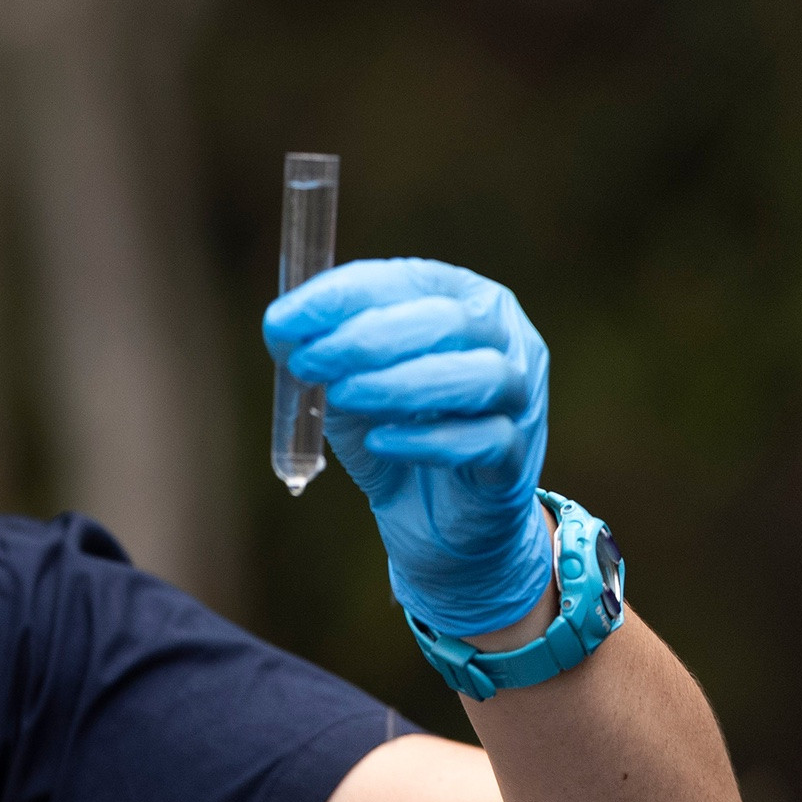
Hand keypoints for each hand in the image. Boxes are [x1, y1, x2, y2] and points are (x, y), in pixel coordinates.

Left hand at [261, 258, 553, 635]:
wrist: (436, 520)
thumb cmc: (394, 433)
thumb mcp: (346, 386)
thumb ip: (322, 354)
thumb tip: (283, 328)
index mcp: (461, 300)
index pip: (408, 281)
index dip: (343, 296)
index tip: (282, 320)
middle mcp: (503, 338)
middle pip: (450, 320)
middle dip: (368, 338)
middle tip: (307, 360)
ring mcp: (519, 397)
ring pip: (480, 375)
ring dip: (401, 382)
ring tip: (342, 395)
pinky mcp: (516, 456)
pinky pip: (485, 440)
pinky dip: (427, 439)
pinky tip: (378, 442)